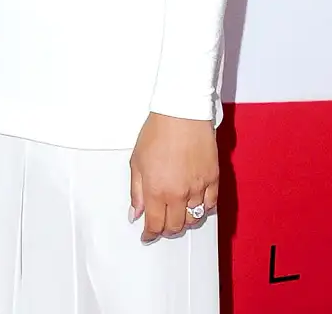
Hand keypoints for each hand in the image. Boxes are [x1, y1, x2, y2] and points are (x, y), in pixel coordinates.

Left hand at [130, 112, 217, 242]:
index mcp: (157, 190)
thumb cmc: (157, 132)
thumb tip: (136, 213)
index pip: (155, 224)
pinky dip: (202, 209)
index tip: (147, 236)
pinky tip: (195, 204)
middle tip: (160, 224)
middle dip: (166, 229)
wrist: (181, 114)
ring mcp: (198, 188)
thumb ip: (136, 191)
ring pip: (194, 219)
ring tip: (176, 214)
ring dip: (184, 221)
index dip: (150, 234)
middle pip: (175, 226)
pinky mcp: (213, 180)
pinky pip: (211, 205)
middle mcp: (179, 194)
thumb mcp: (137, 161)